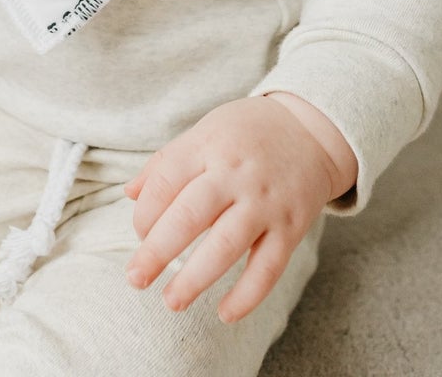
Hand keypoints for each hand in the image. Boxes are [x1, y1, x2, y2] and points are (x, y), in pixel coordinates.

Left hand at [123, 95, 344, 323]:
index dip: (145, 212)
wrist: (311, 128)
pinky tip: (225, 314)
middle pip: (190, 214)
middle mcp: (236, 173)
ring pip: (226, 245)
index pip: (166, 180)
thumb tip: (129, 194)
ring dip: (195, 278)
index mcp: (209, 145)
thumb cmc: (247, 133)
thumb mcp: (205, 131)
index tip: (139, 234)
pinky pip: (268, 268)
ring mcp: (265, 202)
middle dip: (158, 250)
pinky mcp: (291, 227)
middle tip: (136, 278)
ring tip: (171, 301)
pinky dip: (247, 295)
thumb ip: (167, 162)